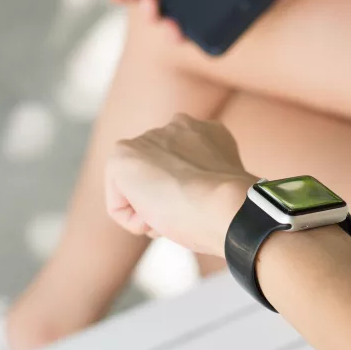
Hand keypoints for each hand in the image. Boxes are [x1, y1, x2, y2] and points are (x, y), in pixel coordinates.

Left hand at [104, 114, 257, 257]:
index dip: (191, 196)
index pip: (183, 169)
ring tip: (177, 212)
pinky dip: (137, 222)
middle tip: (190, 211)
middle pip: (159, 177)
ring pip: (140, 191)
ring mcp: (147, 139)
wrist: (225, 206)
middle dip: (168, 199)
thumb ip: (203, 179)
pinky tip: (160, 217)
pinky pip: (120, 207)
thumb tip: (188, 195)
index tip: (206, 204)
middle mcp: (176, 126)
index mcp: (206, 132)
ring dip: (154, 209)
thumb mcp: (223, 185)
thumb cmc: (231, 209)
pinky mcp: (122, 156)